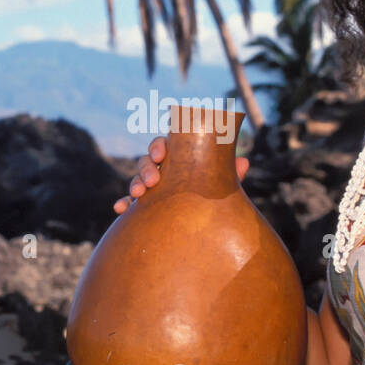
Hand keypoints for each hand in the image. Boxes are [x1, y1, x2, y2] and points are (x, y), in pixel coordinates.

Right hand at [112, 136, 249, 213]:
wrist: (202, 219)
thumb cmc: (211, 192)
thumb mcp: (221, 183)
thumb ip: (229, 174)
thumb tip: (244, 162)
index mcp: (178, 157)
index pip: (165, 145)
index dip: (160, 146)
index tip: (161, 154)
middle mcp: (162, 168)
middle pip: (147, 160)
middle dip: (147, 167)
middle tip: (153, 180)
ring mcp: (151, 185)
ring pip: (137, 178)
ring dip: (136, 183)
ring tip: (139, 194)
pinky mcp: (143, 203)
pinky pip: (130, 201)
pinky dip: (124, 203)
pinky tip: (120, 209)